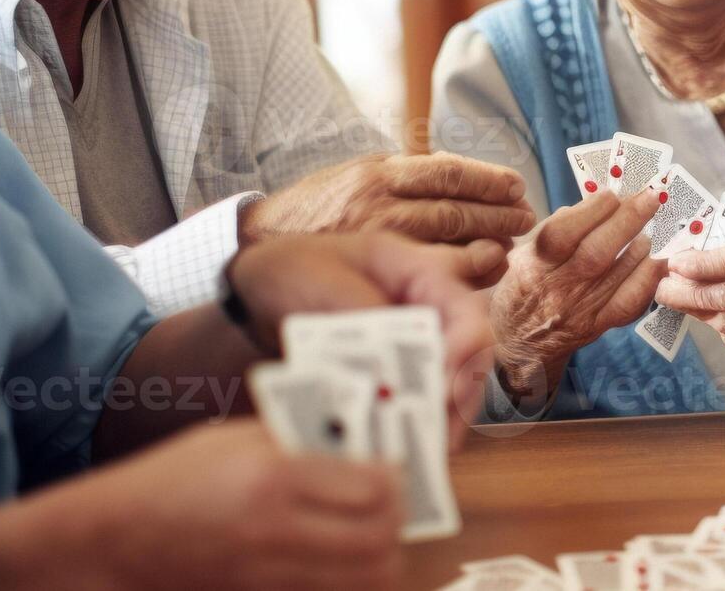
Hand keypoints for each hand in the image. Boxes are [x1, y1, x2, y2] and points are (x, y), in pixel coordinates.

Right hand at [58, 419, 406, 589]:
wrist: (109, 541)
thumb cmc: (168, 481)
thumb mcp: (234, 440)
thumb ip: (301, 441)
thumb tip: (361, 447)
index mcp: (272, 478)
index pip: (374, 486)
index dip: (395, 477)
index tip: (391, 468)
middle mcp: (275, 533)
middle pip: (380, 540)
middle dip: (397, 520)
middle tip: (389, 504)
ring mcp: (268, 577)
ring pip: (366, 580)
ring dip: (381, 556)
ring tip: (370, 534)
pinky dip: (348, 581)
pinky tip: (338, 560)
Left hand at [229, 232, 495, 444]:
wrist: (255, 290)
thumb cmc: (291, 270)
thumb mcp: (325, 284)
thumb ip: (366, 320)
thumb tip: (393, 370)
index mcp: (418, 272)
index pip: (467, 311)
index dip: (466, 351)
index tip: (443, 388)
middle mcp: (427, 308)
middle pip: (470, 354)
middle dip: (461, 396)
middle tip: (443, 437)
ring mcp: (414, 341)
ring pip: (452, 382)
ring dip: (445, 418)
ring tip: (427, 453)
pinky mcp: (395, 370)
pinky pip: (420, 397)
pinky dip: (415, 423)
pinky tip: (402, 447)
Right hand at [244, 153, 534, 280]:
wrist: (262, 242)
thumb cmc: (319, 208)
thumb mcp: (358, 176)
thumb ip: (404, 175)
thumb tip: (455, 168)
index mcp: (381, 171)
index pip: (448, 170)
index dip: (488, 178)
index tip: (516, 186)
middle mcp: (380, 200)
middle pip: (455, 206)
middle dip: (497, 213)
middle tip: (525, 218)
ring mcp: (375, 237)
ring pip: (446, 237)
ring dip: (487, 241)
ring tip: (510, 244)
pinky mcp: (370, 268)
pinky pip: (427, 267)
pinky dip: (461, 268)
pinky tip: (482, 268)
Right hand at [491, 191, 664, 399]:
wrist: (520, 346)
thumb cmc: (521, 290)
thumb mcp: (521, 255)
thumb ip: (552, 229)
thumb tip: (590, 205)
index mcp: (533, 266)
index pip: (562, 234)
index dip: (591, 211)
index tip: (611, 193)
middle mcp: (557, 288)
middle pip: (596, 253)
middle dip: (627, 220)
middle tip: (650, 198)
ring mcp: (580, 310)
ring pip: (617, 276)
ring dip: (640, 246)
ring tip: (653, 228)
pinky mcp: (599, 326)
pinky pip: (630, 303)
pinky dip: (648, 279)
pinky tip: (658, 261)